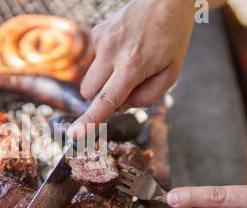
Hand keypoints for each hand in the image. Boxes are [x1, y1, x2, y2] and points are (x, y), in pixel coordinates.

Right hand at [68, 0, 194, 139]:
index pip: (106, 100)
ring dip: (103, 81)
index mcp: (133, 66)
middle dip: (101, 98)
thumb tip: (121, 106)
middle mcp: (112, 53)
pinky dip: (105, 63)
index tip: (74, 136)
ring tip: (127, 63)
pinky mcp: (97, 33)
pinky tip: (123, 49)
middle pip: (89, 93)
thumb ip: (147, 97)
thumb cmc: (171, 38)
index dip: (90, 121)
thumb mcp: (171, 73)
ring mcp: (101, 41)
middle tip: (125, 87)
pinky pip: (93, 60)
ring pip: (89, 79)